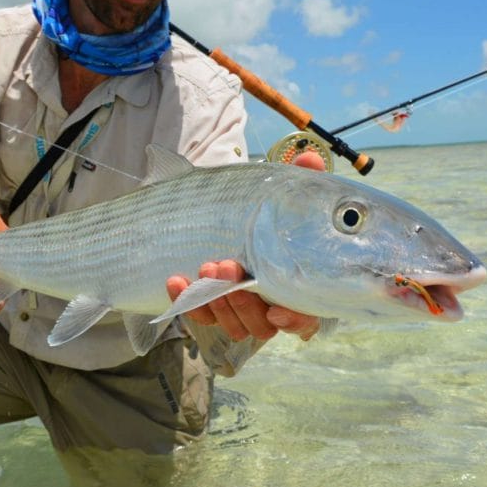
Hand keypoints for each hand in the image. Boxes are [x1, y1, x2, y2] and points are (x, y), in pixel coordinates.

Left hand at [163, 149, 325, 341]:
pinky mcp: (207, 307)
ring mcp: (237, 309)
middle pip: (261, 326)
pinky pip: (197, 314)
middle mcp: (269, 305)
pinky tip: (175, 279)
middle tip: (226, 264)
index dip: (294, 322)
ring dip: (217, 299)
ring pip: (231, 325)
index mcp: (297, 286)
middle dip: (243, 302)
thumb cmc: (261, 205)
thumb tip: (311, 160)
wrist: (216, 209)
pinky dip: (185, 299)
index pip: (305, 320)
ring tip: (207, 263)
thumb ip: (300, 177)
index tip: (276, 312)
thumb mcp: (279, 188)